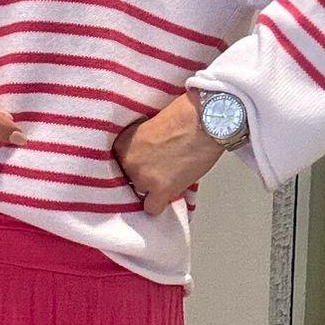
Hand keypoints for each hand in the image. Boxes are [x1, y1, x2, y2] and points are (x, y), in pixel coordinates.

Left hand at [112, 89, 226, 213]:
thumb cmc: (185, 115)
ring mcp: (143, 178)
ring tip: (169, 176)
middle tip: (162, 166)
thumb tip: (148, 156)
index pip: (119, 164)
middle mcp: (129, 162)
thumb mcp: (151, 123)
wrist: (205, 121)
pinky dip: (159, 204)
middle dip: (145, 174)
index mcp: (123, 143)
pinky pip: (152, 209)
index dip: (135, 163)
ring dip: (153, 188)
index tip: (146, 161)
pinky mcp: (162, 190)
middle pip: (130, 179)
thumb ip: (142, 142)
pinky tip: (166, 195)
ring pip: (140, 193)